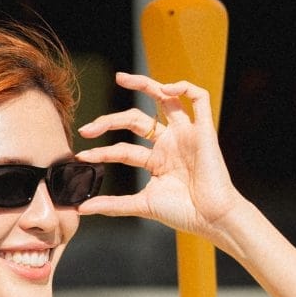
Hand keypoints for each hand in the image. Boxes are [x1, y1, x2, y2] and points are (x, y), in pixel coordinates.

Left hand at [76, 73, 244, 240]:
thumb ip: (114, 205)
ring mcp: (186, 135)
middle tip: (88, 128)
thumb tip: (83, 208)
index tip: (83, 155)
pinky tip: (166, 89)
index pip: (123, 148)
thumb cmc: (183, 213)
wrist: (211, 218)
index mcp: (157, 161)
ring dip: (144, 84)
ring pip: (165, 99)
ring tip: (121, 78)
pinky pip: (200, 98)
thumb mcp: (143, 205)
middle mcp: (170, 144)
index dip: (102, 151)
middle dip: (110, 120)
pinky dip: (184, 87)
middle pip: (136, 119)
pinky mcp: (205, 130)